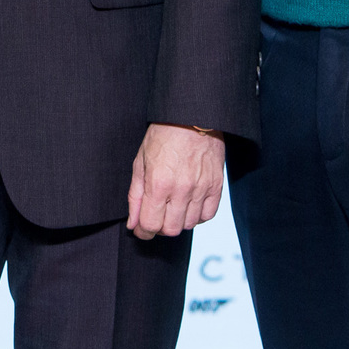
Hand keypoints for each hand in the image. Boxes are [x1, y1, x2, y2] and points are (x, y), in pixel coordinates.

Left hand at [125, 123, 224, 240]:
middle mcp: (181, 190)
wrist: (190, 117)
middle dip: (159, 228)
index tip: (140, 229)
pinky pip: (208, 215)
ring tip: (171, 207)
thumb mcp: (140, 162)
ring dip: (178, 221)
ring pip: (189, 225)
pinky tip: (188, 205)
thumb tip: (133, 223)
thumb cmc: (162, 136)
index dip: (143, 231)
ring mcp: (201, 189)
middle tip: (155, 217)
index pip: (150, 224)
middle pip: (171, 230)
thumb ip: (136, 196)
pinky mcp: (216, 186)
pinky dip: (197, 216)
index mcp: (158, 183)